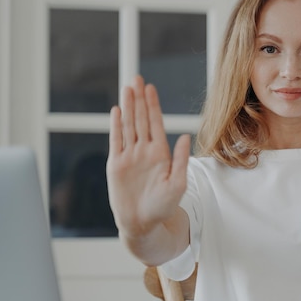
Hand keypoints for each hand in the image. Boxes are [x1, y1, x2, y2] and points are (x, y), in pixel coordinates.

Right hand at [106, 76, 190, 237]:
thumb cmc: (163, 206)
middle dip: (139, 99)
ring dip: (128, 107)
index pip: (156, 123)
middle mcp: (144, 151)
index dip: (153, 105)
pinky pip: (116, 141)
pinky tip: (117, 111)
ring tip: (127, 88)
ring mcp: (129, 156)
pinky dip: (116, 126)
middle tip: (137, 78)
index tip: (151, 88)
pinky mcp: (116, 164)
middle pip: (141, 119)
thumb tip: (185, 136)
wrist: (142, 223)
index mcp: (161, 153)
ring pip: (128, 126)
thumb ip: (181, 159)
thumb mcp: (178, 183)